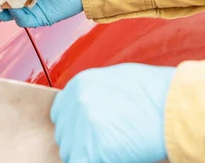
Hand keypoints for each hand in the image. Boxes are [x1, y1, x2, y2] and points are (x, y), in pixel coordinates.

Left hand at [51, 63, 174, 162]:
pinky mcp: (90, 148)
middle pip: (64, 133)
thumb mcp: (115, 82)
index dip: (73, 126)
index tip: (85, 133)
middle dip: (79, 141)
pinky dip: (92, 162)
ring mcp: (81, 126)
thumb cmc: (156, 93)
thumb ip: (95, 95)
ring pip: (69, 152)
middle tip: (102, 145)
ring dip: (85, 155)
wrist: (175, 106)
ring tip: (108, 151)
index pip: (60, 113)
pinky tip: (108, 158)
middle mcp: (75, 103)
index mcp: (79, 85)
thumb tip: (90, 109)